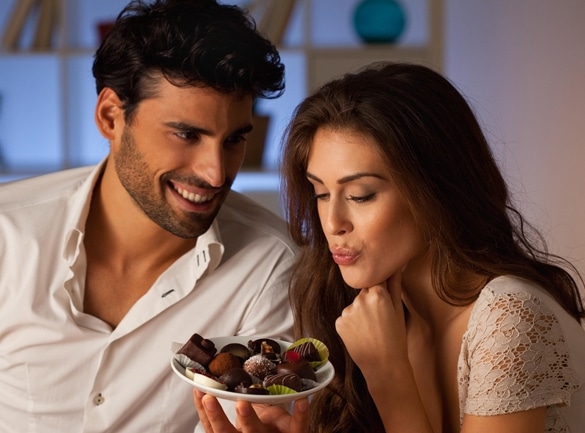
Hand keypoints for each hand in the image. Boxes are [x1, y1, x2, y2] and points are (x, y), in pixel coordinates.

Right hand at [193, 389, 309, 432]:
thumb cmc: (261, 423)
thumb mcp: (244, 415)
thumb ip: (232, 397)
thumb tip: (211, 371)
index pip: (213, 428)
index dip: (205, 411)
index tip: (199, 392)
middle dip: (218, 418)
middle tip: (210, 399)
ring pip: (255, 432)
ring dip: (248, 418)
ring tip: (242, 402)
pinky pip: (299, 427)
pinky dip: (301, 414)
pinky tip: (302, 400)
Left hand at [335, 271, 408, 375]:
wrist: (383, 365)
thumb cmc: (396, 338)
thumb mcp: (398, 309)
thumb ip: (395, 284)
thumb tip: (397, 265)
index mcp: (377, 293)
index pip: (375, 280)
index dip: (380, 290)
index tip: (383, 300)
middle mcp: (360, 299)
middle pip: (364, 293)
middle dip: (370, 301)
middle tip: (380, 319)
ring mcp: (347, 311)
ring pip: (355, 305)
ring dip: (361, 313)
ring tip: (371, 329)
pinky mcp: (339, 322)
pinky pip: (346, 317)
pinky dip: (352, 324)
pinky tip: (362, 335)